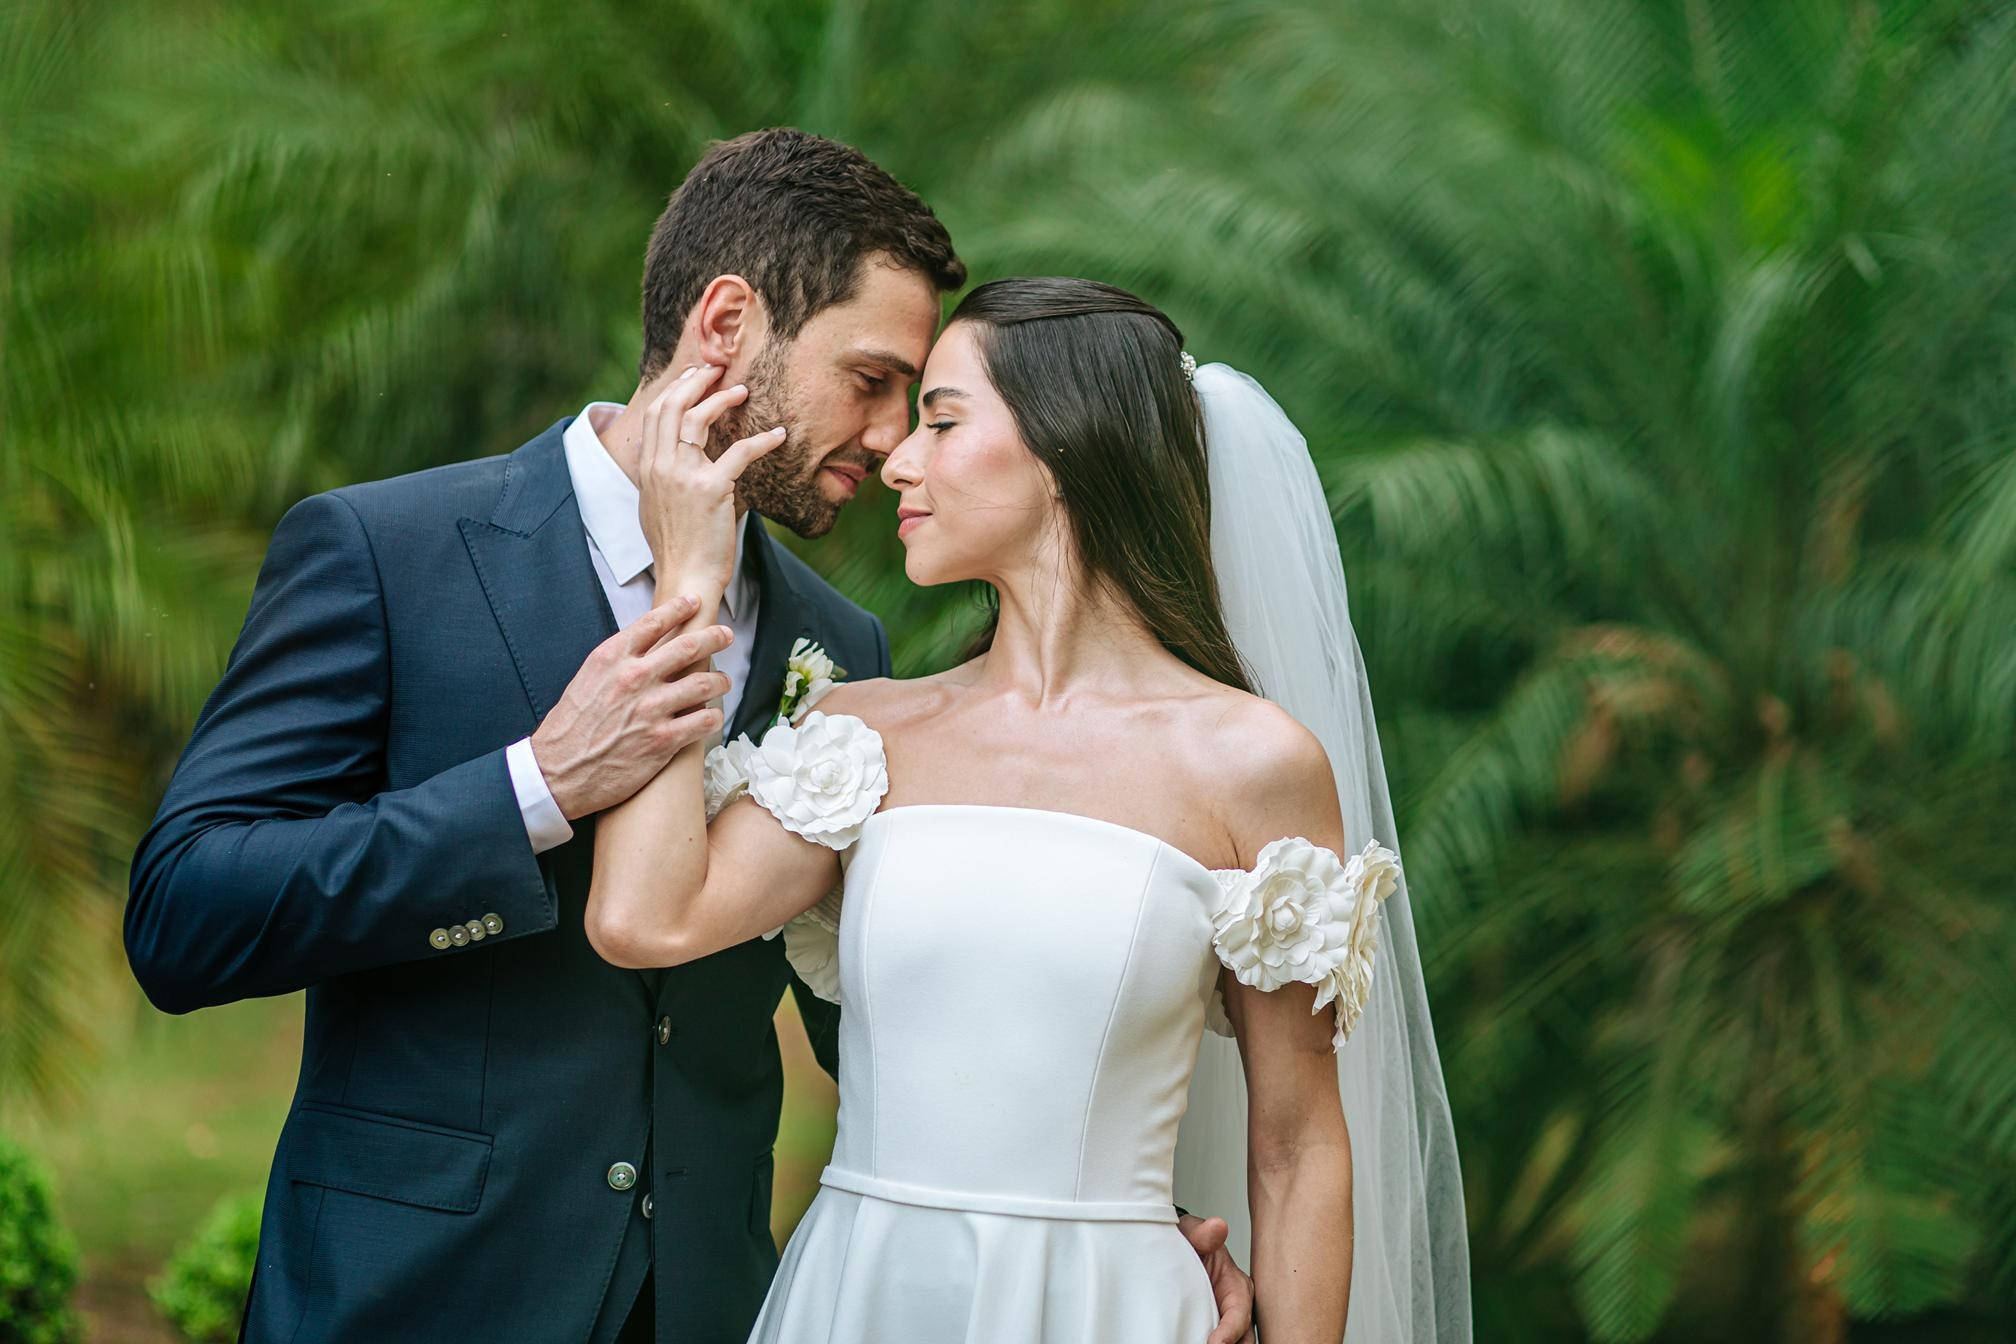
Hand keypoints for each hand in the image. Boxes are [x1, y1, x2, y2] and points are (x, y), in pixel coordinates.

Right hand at [530, 597, 734, 819]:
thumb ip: (617, 663)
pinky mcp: (663, 740)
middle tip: (726, 635)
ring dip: (719, 680)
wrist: (558, 771)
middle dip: (714, 637)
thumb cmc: (570, 728)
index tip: (694, 603)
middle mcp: (635, 678)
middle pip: (689, 647)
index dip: (680, 609)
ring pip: (704, 683)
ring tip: (723, 682)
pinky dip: (713, 716)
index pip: (654, 622)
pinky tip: (713, 716)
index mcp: (613, 658)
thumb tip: (644, 651)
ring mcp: (651, 709)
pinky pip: (703, 721)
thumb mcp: (587, 679)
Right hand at [638, 364, 788, 604]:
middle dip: (696, 381)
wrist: (684, 576)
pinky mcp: (711, 489)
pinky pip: (740, 452)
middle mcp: (660, 466)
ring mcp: (683, 476)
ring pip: (698, 419)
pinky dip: (763, 439)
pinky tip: (779, 434)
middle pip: (672, 406)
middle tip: (718, 369)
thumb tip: (672, 462)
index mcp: (648, 468)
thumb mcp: (657, 506)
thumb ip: (663, 478)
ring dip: (722, 399)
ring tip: (743, 390)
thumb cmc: (678, 547)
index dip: (678, 389)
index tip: (696, 376)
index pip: (657, 413)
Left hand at [1180, 1213, 1255, 1343]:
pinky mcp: (1211, 1331)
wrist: (1177, 1248)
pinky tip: (1190, 1342)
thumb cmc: (1192, 1241)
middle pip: (1244, 1339)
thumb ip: (1204, 1233)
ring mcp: (1224, 1322)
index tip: (1216, 1343)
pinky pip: (1218, 1343)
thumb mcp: (1194, 1233)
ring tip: (1195, 1343)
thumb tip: (1217, 1227)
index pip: (1240, 1314)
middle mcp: (1236, 1308)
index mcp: (1237, 1286)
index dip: (1230, 1331)